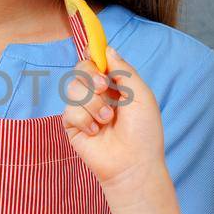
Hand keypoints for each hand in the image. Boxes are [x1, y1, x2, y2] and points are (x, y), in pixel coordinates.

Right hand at [61, 49, 166, 193]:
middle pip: (81, 69)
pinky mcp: (72, 125)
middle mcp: (97, 95)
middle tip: (105, 89)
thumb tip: (107, 49)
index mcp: (115, 85)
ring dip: (93, 103)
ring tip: (107, 120)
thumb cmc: (143, 132)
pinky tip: (96, 132)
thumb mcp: (142, 96)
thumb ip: (124, 70)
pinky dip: (85, 120)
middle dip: (92, 77)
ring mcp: (83, 109)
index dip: (94, 56)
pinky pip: (69, 110)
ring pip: (73, 88)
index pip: (97, 61)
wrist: (133, 164)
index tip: (96, 55)